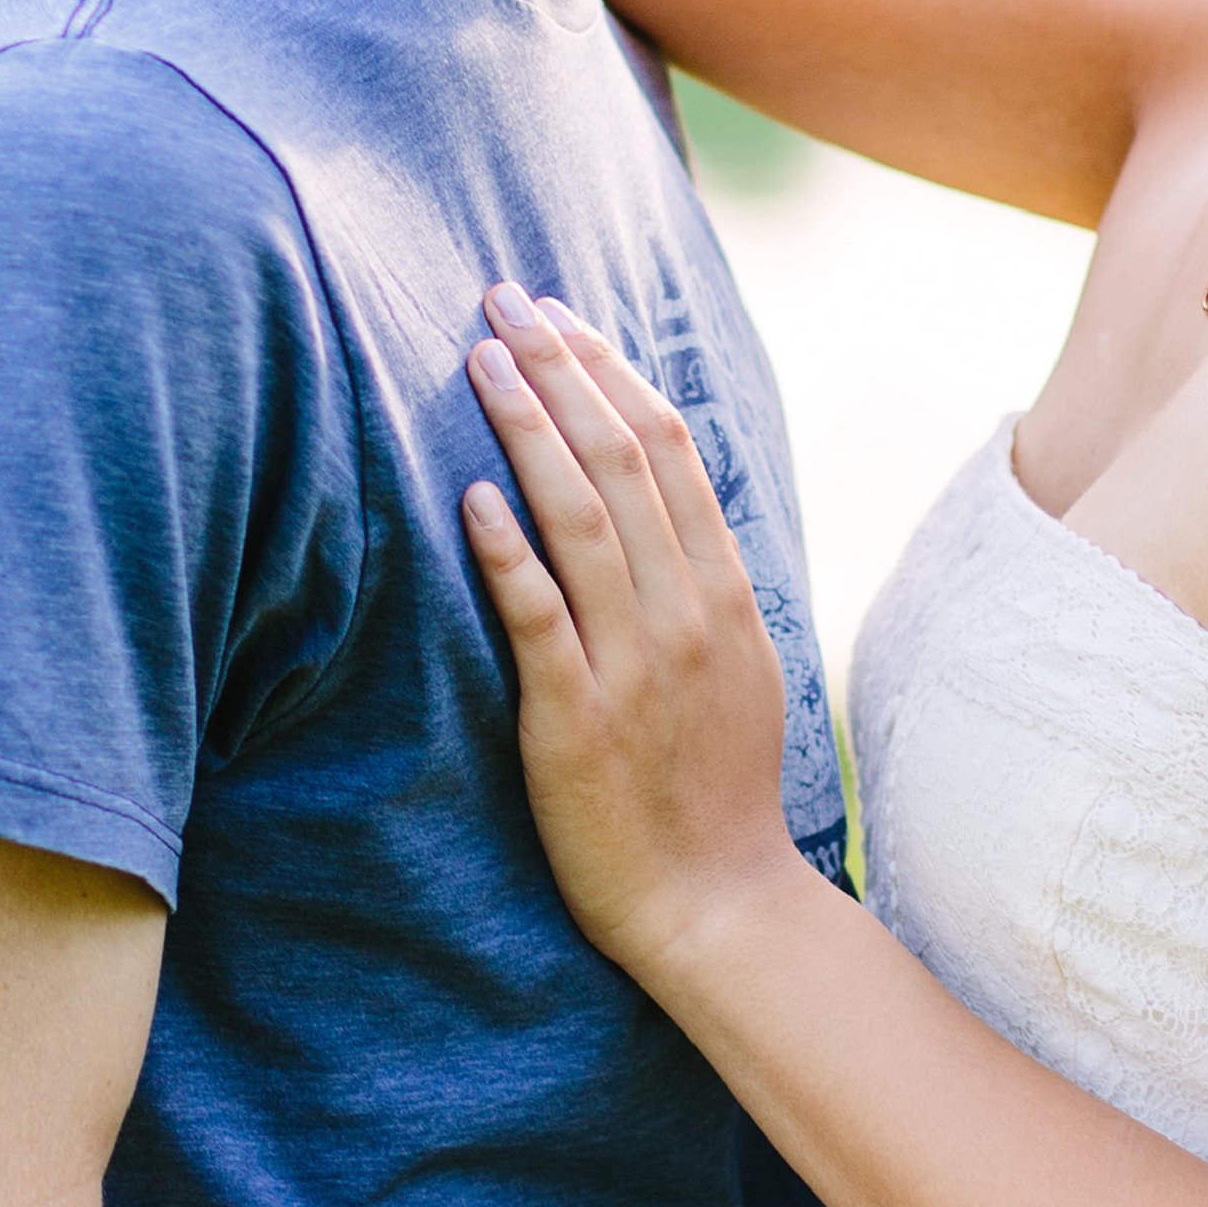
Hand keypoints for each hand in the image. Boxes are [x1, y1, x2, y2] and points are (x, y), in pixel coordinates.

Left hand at [461, 291, 804, 982]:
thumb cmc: (713, 793)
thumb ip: (701, 587)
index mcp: (724, 592)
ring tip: (478, 361)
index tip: (560, 315)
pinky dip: (507, 551)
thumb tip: (660, 510)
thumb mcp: (737, 670)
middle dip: (560, 369)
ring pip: (581, 517)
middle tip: (501, 302)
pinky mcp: (577, 719)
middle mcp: (685, 612)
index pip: (669, 449)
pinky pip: (540, 618)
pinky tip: (470, 497)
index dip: (610, 370)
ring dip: (527, 428)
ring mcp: (634, 663)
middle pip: (622, 459)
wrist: (718, 905)